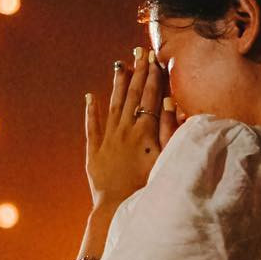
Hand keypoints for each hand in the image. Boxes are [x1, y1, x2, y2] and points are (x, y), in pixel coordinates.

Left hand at [84, 47, 183, 210]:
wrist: (118, 207)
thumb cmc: (148, 186)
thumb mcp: (165, 157)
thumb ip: (169, 129)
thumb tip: (170, 103)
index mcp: (144, 131)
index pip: (151, 97)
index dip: (153, 76)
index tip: (155, 58)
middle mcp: (124, 130)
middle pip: (133, 96)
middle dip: (138, 72)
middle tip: (140, 52)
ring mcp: (107, 139)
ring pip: (112, 105)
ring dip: (117, 84)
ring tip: (120, 65)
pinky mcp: (93, 152)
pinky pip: (91, 127)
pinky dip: (91, 111)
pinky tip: (90, 97)